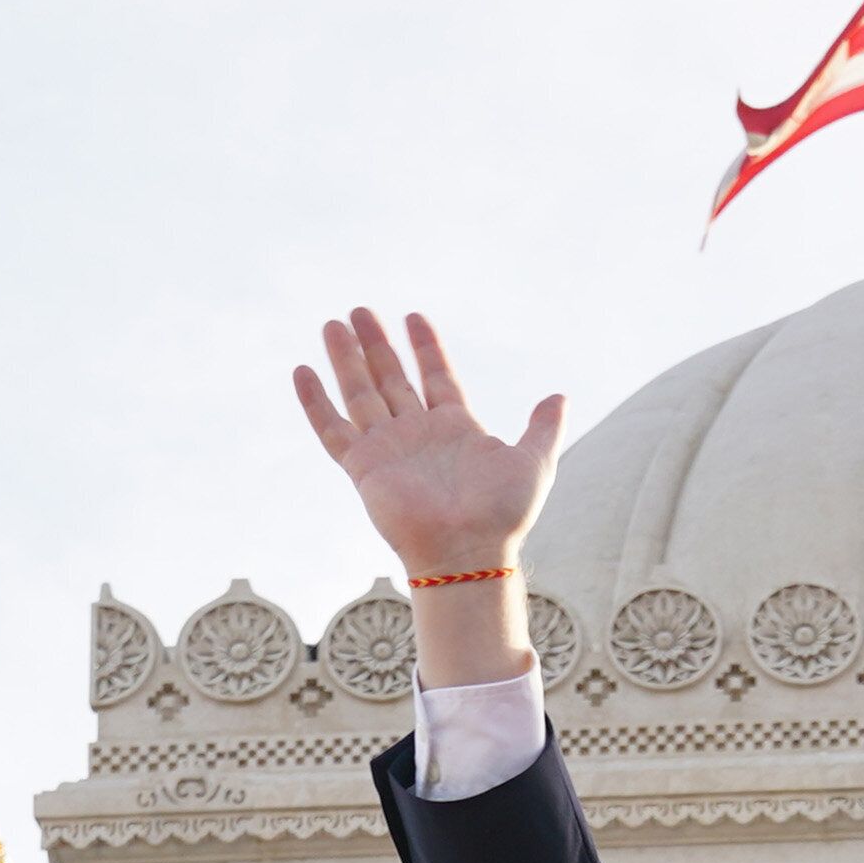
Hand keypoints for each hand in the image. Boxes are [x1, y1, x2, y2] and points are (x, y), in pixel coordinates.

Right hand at [293, 309, 565, 578]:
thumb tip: (560, 397)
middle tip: (360, 311)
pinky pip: (333, 429)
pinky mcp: (364, 468)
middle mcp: (418, 435)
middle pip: (391, 378)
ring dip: (346, 359)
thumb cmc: (503, 515)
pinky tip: (303, 370)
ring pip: (360, 393)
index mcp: (456, 429)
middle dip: (376, 344)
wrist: (469, 551)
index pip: (436, 376)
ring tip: (334, 324)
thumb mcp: (534, 463)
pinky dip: (315, 402)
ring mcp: (389, 449)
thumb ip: (543, 428)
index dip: (426, 347)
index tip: (414, 317)